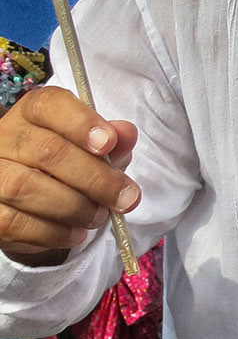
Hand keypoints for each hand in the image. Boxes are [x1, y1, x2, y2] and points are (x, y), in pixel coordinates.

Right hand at [0, 88, 139, 264]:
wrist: (35, 203)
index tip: (109, 143)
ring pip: (25, 187)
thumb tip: (125, 134)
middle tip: (125, 198)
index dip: (81, 122)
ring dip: (73, 207)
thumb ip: (113, 139)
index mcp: (32, 113)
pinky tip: (76, 233)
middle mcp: (2, 137)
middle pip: (46, 150)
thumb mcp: (96, 148)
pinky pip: (12, 222)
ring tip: (99, 216)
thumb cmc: (70, 165)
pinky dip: (52, 232)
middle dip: (94, 178)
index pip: (49, 105)